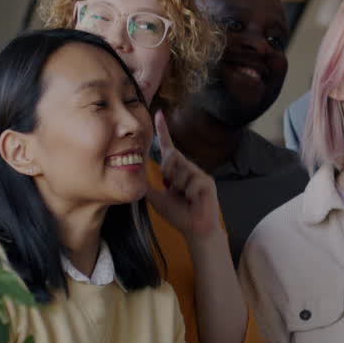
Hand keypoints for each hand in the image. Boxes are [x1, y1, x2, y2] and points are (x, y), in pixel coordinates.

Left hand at [146, 111, 220, 241]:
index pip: (168, 147)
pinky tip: (193, 200)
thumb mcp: (157, 198)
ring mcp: (200, 174)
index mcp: (177, 170)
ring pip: (180, 169)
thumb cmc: (179, 214)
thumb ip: (149, 184)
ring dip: (177, 186)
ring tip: (185, 198)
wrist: (195, 229)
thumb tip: (136, 174)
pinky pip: (190, 181)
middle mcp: (189, 168)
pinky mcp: (207, 181)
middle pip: (172, 156)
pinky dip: (187, 193)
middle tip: (172, 189)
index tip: (157, 113)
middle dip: (167, 172)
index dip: (163, 130)